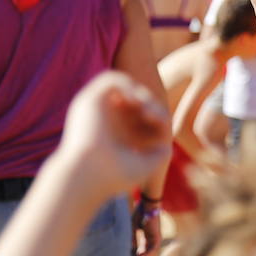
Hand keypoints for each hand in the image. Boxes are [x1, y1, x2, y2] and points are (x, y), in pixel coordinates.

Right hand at [57, 71, 170, 195]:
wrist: (88, 175)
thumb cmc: (114, 176)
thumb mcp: (145, 166)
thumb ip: (159, 154)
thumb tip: (166, 145)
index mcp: (114, 133)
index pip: (140, 113)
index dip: (157, 118)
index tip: (164, 135)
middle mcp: (103, 117)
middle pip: (134, 97)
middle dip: (152, 105)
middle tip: (159, 120)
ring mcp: (95, 107)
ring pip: (124, 85)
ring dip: (141, 93)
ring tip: (149, 112)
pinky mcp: (89, 99)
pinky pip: (112, 78)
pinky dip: (128, 85)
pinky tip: (137, 102)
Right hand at [131, 202, 161, 255]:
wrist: (148, 205)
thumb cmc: (140, 213)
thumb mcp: (133, 228)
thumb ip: (132, 239)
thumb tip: (130, 250)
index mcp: (147, 236)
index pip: (140, 249)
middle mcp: (152, 239)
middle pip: (144, 253)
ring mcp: (156, 238)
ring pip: (148, 253)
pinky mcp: (157, 237)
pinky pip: (152, 249)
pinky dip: (145, 254)